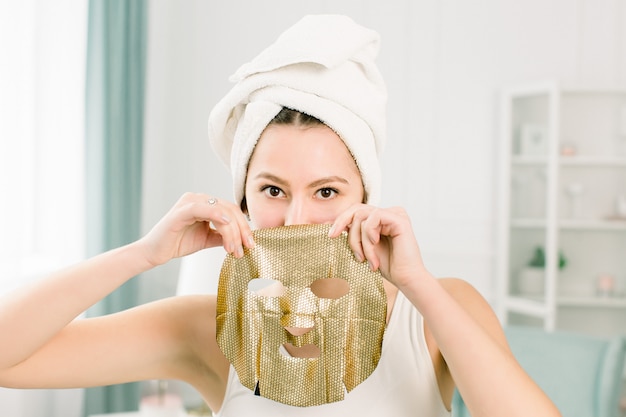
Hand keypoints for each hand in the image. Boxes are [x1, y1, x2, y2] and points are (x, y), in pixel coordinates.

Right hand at [139, 192, 254, 266]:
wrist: (155, 253)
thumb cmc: (178, 243)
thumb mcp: (208, 239)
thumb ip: (223, 235)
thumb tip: (244, 239)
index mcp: (206, 204)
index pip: (232, 211)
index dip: (244, 227)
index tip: (250, 245)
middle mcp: (199, 199)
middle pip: (230, 209)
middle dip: (241, 230)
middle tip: (246, 248)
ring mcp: (190, 202)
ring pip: (221, 211)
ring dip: (231, 231)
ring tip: (233, 249)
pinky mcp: (181, 211)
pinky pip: (202, 209)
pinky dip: (216, 215)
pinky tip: (226, 224)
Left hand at [329, 204, 428, 289]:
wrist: (405, 279)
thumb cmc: (386, 266)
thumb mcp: (363, 247)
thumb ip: (353, 234)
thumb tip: (330, 224)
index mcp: (381, 218)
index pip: (355, 210)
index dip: (340, 220)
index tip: (330, 235)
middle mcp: (388, 213)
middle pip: (356, 209)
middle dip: (344, 225)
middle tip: (335, 238)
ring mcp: (395, 214)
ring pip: (362, 216)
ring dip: (359, 240)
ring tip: (365, 258)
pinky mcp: (400, 219)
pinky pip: (374, 218)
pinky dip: (369, 234)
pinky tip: (375, 244)